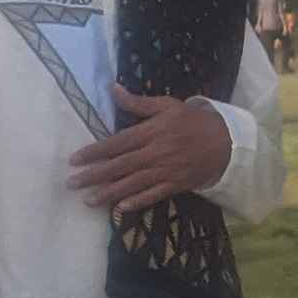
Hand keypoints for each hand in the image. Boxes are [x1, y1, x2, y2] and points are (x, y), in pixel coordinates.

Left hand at [70, 86, 231, 212]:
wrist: (226, 141)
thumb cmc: (193, 121)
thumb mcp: (168, 105)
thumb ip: (139, 102)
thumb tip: (113, 89)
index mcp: (151, 132)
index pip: (117, 143)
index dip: (94, 152)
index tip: (74, 159)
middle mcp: (155, 153)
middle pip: (119, 166)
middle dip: (94, 175)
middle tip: (71, 183)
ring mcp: (166, 171)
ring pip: (132, 184)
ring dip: (109, 193)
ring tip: (88, 200)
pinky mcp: (176, 184)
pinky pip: (153, 195)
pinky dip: (137, 202)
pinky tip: (120, 208)